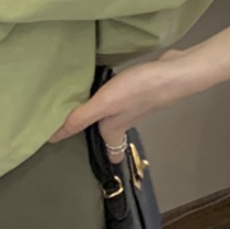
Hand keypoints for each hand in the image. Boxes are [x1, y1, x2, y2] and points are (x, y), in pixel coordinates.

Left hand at [47, 54, 183, 162]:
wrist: (175, 73)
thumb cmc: (138, 90)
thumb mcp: (105, 104)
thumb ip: (80, 118)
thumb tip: (54, 137)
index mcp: (114, 128)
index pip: (107, 150)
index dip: (98, 153)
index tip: (84, 155)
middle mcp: (124, 119)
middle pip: (111, 133)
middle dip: (99, 133)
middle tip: (80, 128)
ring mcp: (135, 103)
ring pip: (116, 115)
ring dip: (104, 113)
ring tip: (86, 106)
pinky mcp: (141, 87)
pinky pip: (123, 96)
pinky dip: (114, 94)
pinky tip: (107, 84)